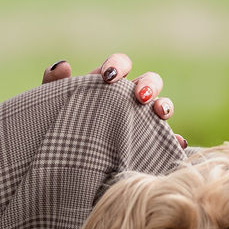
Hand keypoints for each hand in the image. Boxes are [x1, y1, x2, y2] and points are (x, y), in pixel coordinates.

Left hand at [42, 52, 185, 148]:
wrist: (62, 164)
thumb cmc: (58, 127)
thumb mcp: (52, 107)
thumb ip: (54, 86)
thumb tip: (62, 65)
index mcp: (107, 84)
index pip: (120, 63)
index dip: (118, 64)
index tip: (107, 76)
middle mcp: (128, 99)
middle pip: (149, 81)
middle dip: (148, 84)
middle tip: (138, 96)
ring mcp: (142, 121)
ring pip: (162, 105)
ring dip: (164, 105)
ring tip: (158, 114)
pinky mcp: (149, 144)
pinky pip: (167, 140)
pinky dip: (173, 139)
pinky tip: (175, 142)